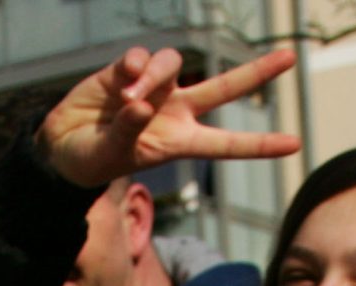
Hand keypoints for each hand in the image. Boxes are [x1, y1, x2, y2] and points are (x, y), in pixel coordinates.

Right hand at [38, 46, 299, 189]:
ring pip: (173, 64)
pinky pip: (142, 57)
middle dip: (256, 72)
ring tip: (127, 99)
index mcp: (179, 142)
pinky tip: (120, 79)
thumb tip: (141, 103)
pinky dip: (134, 65)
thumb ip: (126, 134)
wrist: (61, 143)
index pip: (226, 144)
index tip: (294, 144)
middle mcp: (175, 111)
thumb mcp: (108, 157)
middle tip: (290, 57)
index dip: (259, 145)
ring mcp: (155, 87)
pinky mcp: (129, 69)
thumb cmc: (91, 159)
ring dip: (154, 76)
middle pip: (224, 88)